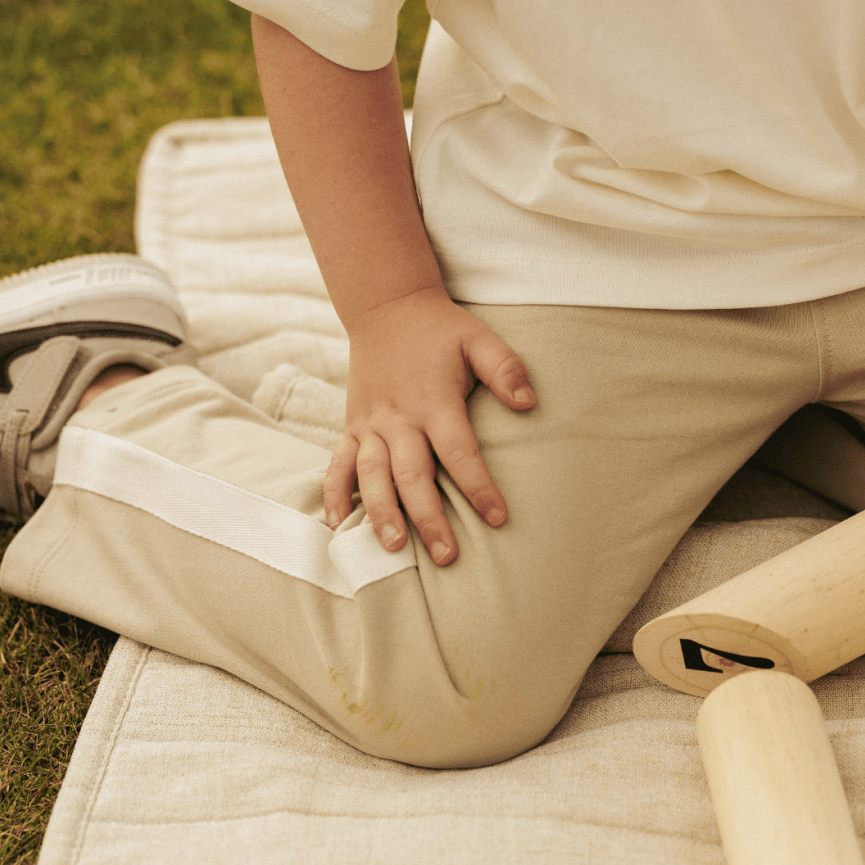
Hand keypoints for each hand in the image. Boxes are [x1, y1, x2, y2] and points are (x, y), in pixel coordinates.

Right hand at [323, 285, 535, 563]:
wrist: (386, 308)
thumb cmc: (439, 330)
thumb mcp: (478, 338)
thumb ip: (505, 369)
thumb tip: (529, 404)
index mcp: (434, 402)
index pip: (459, 452)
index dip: (479, 487)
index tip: (498, 517)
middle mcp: (399, 419)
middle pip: (412, 476)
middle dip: (429, 518)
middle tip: (447, 556)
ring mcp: (371, 425)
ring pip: (372, 477)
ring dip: (381, 513)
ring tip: (394, 548)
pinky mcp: (352, 427)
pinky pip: (338, 465)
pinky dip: (334, 495)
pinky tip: (338, 525)